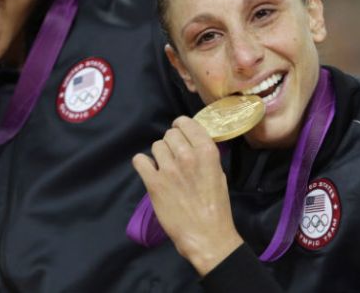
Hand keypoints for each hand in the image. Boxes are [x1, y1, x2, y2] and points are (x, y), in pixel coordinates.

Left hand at [132, 116, 243, 275]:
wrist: (206, 235)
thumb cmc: (216, 207)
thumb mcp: (219, 174)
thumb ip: (205, 156)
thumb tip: (192, 144)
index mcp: (206, 151)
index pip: (186, 123)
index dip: (180, 126)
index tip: (179, 134)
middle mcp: (187, 155)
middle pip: (170, 134)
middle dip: (171, 143)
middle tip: (174, 157)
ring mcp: (168, 169)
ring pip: (156, 146)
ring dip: (159, 155)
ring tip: (165, 168)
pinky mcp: (153, 183)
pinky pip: (140, 160)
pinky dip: (143, 164)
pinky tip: (150, 171)